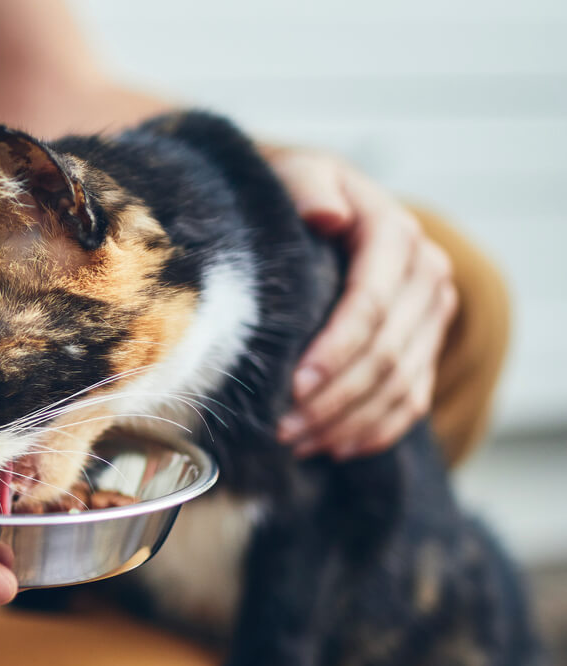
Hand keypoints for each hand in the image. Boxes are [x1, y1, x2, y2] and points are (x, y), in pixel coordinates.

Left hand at [266, 148, 457, 459]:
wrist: (316, 206)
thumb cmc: (295, 193)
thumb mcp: (296, 173)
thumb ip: (308, 187)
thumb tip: (327, 216)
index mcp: (394, 234)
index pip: (373, 303)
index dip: (337, 351)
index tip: (295, 386)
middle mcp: (426, 275)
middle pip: (388, 354)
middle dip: (333, 399)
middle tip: (281, 428)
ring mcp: (430, 315)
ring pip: (399, 385)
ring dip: (346, 422)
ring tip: (293, 441)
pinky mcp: (424, 345)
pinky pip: (410, 401)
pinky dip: (373, 431)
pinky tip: (332, 447)